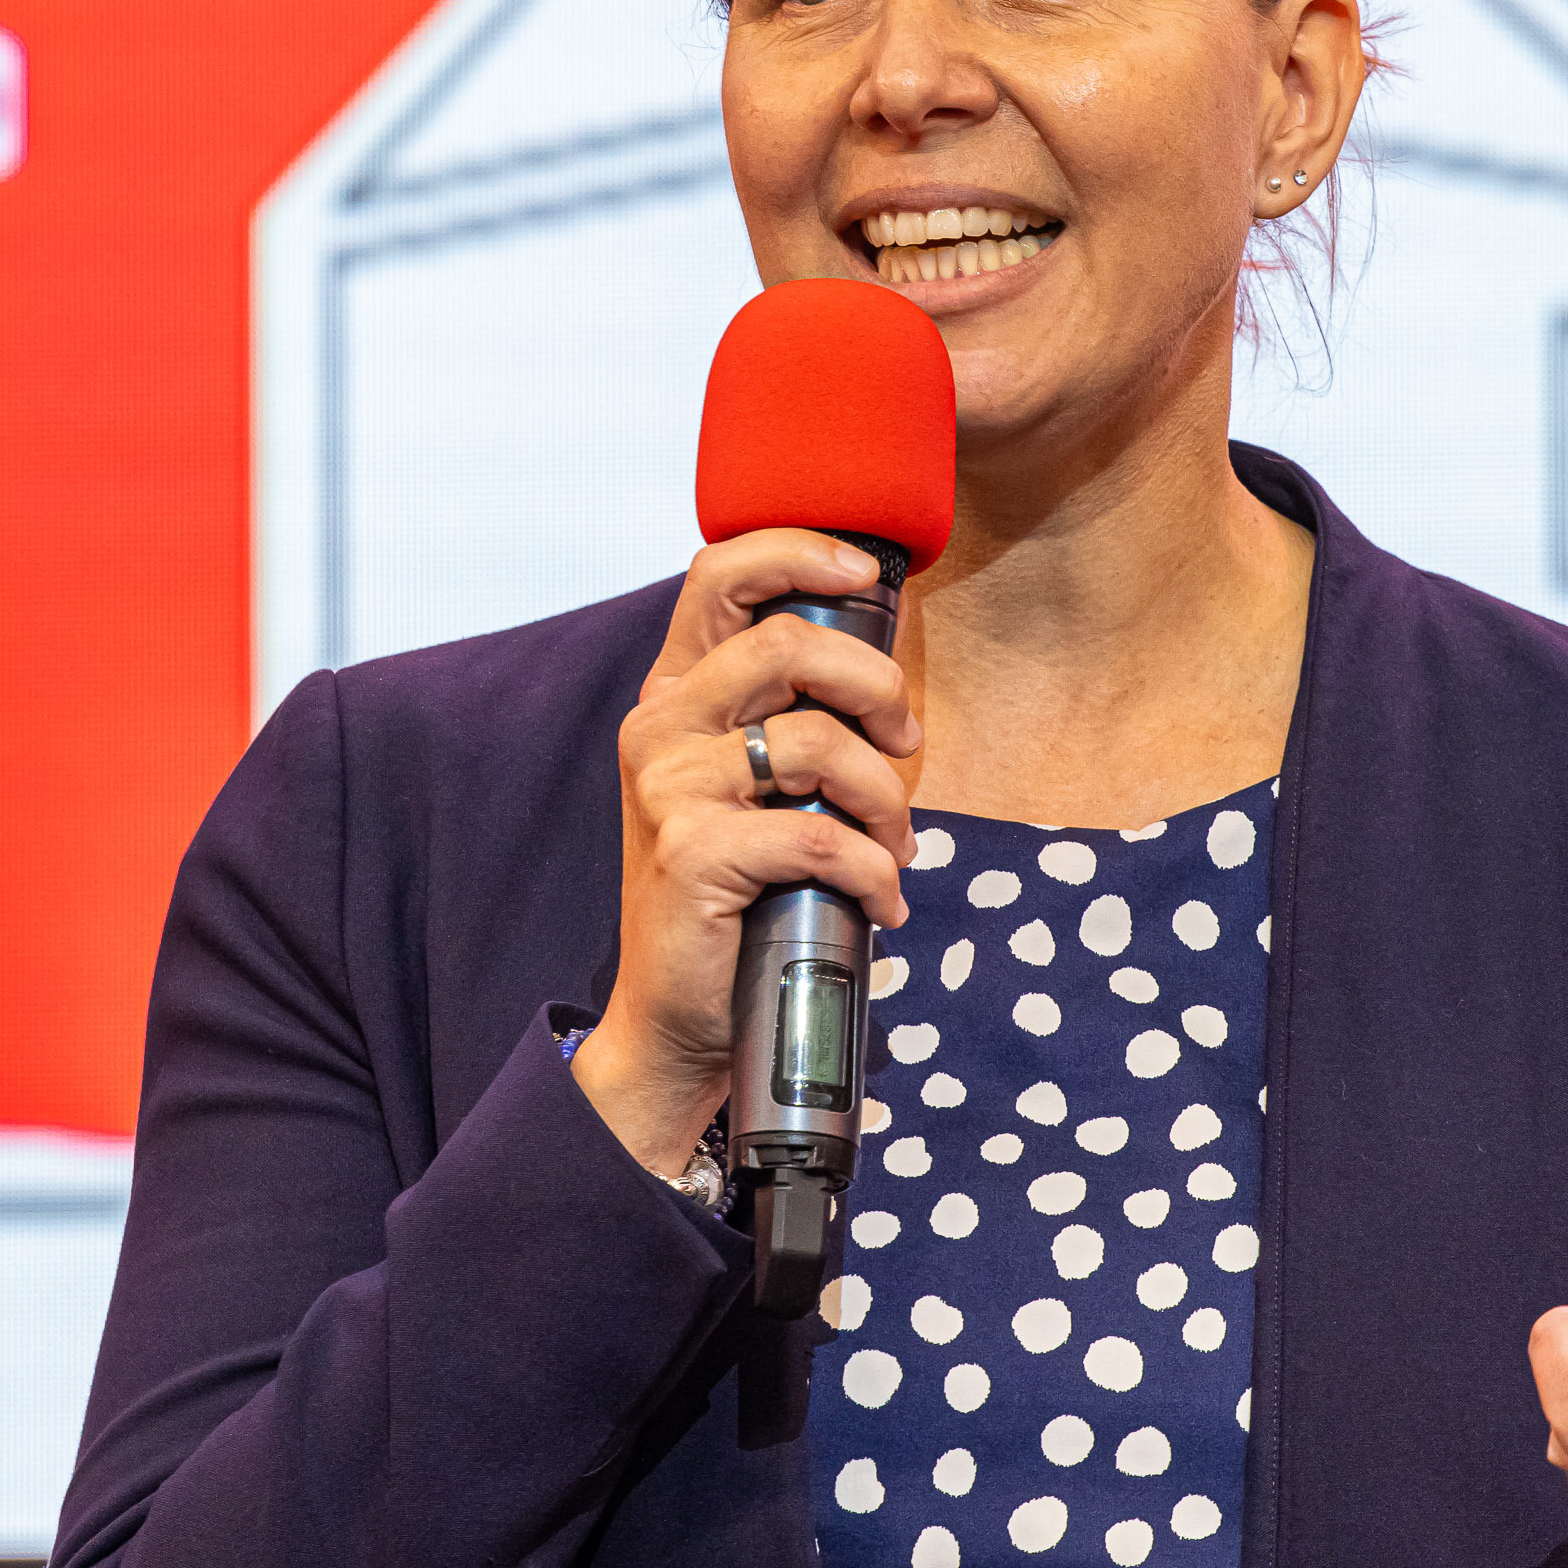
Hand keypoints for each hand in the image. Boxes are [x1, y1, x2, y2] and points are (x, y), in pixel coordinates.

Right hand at [571, 530, 923, 1173]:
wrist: (678, 1016)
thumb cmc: (738, 896)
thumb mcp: (755, 790)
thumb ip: (791, 722)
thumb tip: (885, 681)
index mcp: (674, 695)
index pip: (718, 575)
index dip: (797, 551)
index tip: (866, 570)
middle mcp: (660, 726)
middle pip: (787, 645)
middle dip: (876, 686)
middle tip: (907, 739)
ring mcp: (669, 787)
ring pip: (817, 744)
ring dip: (885, 800)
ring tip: (894, 849)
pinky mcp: (692, 852)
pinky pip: (820, 837)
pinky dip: (872, 873)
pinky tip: (880, 903)